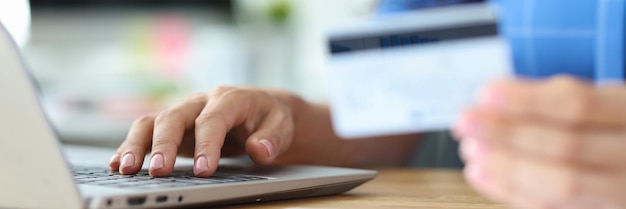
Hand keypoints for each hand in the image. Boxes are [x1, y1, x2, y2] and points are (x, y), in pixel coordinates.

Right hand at [108, 86, 299, 176]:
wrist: (261, 110)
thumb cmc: (270, 118)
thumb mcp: (282, 126)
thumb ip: (272, 138)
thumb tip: (258, 151)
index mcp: (229, 99)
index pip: (213, 120)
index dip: (207, 144)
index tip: (204, 170)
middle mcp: (201, 102)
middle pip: (174, 117)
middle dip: (164, 144)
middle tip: (159, 171)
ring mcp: (183, 114)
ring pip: (153, 122)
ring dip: (137, 144)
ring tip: (126, 168)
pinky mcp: (173, 127)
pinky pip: (146, 132)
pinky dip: (131, 146)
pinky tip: (117, 164)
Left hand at [454, 76, 625, 208]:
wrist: (623, 158)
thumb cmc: (604, 124)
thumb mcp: (594, 100)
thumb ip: (551, 98)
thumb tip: (496, 97)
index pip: (578, 105)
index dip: (527, 101)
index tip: (485, 94)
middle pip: (566, 145)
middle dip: (507, 133)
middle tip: (466, 122)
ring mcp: (619, 188)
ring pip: (562, 182)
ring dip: (506, 165)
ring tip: (471, 149)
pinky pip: (553, 207)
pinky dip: (510, 190)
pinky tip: (481, 173)